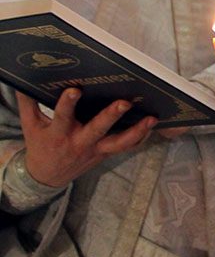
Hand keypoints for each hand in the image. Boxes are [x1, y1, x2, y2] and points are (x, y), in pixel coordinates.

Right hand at [16, 88, 157, 188]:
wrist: (47, 176)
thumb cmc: (40, 145)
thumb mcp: (30, 125)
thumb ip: (27, 102)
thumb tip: (21, 80)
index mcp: (58, 133)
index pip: (62, 117)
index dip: (68, 104)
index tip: (75, 90)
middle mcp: (79, 142)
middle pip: (97, 130)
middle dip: (111, 116)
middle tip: (124, 102)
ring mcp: (95, 150)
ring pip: (119, 143)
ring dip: (137, 131)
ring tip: (151, 118)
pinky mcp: (105, 153)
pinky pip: (126, 148)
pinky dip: (140, 137)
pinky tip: (152, 124)